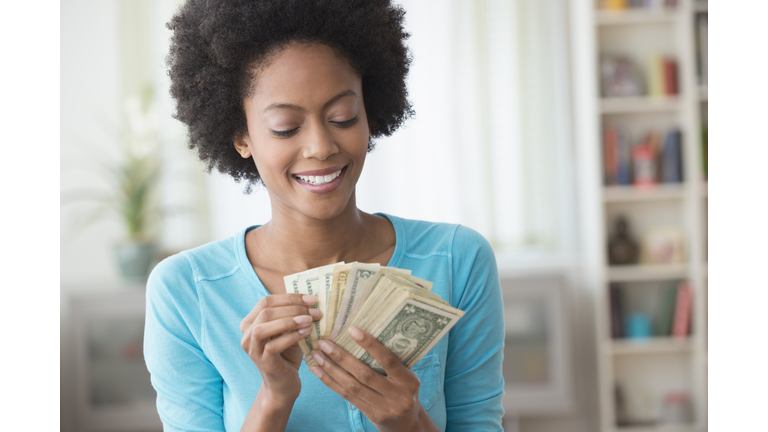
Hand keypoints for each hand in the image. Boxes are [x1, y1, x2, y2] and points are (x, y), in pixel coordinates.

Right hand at [240, 294, 320, 403]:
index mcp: (251, 322)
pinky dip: (291, 336)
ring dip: (288, 321)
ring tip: (309, 320)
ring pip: (263, 327)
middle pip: (265, 312)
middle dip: (292, 308)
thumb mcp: (289, 330)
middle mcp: (247, 335)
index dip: (289, 297)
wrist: (284, 383)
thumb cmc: (288, 353)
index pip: (266, 301)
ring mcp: (252, 349)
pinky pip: (273, 346)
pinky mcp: (262, 362)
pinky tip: (306, 332)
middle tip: (314, 310)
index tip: (312, 299)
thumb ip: (293, 314)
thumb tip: (310, 298)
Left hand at [308, 328, 438, 431]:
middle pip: (365, 375)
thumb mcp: (405, 374)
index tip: (352, 330)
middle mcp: (398, 395)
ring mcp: (384, 408)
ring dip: (332, 370)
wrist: (407, 420)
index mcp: (408, 380)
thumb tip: (362, 335)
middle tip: (325, 343)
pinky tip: (319, 372)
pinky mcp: (372, 415)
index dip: (370, 345)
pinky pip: (348, 397)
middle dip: (342, 357)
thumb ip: (390, 361)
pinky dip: (331, 383)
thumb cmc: (403, 388)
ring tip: (317, 356)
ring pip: (352, 387)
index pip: (388, 360)